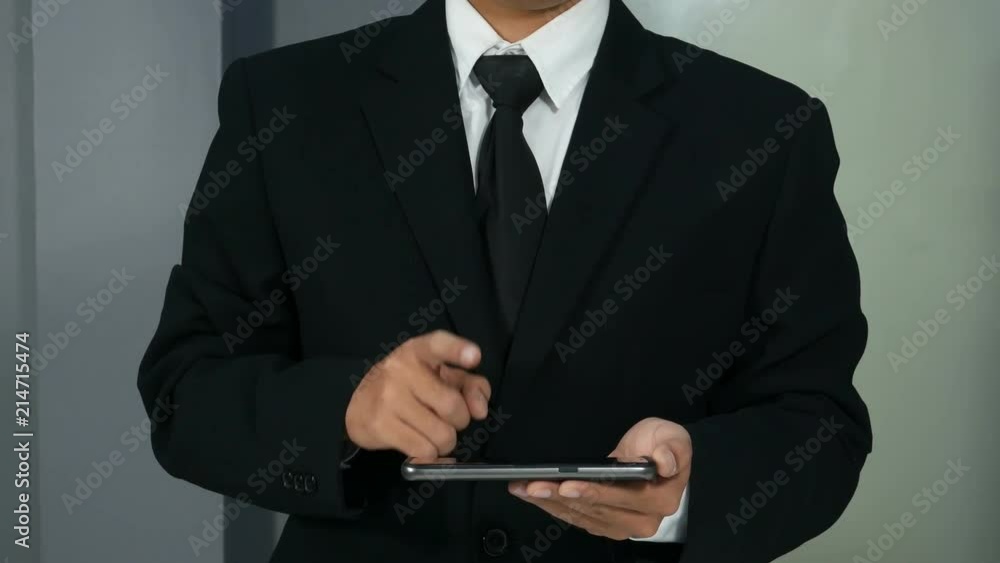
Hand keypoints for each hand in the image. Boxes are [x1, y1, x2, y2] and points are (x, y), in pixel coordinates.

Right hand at [345, 330, 490, 457]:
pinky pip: (424, 450)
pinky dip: (429, 454)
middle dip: (459, 420)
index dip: (458, 350)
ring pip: (441, 434)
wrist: (361, 406)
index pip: (439, 345)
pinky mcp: (380, 424)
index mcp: (419, 351)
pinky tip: (420, 444)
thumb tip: (479, 410)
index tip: (474, 356)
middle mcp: (401, 369)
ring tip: (432, 431)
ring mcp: (388, 397)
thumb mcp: (442, 376)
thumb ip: (470, 385)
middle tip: (447, 418)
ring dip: (445, 441)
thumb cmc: (410, 388)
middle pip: (452, 406)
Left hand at [509, 417, 691, 539]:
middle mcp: (642, 520)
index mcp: (660, 499)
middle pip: (594, 510)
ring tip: (525, 488)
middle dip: (559, 496)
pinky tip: (534, 495)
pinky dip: (553, 506)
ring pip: (580, 515)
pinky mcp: (605, 525)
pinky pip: (576, 518)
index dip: (593, 492)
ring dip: (550, 502)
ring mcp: (622, 525)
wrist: (656, 454)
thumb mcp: (673, 437)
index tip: (568, 484)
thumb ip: (672, 448)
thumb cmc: (662, 444)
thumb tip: (664, 462)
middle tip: (533, 485)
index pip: (621, 498)